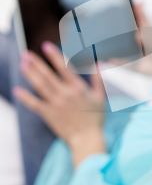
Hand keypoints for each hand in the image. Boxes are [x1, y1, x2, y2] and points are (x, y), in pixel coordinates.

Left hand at [13, 41, 105, 165]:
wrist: (87, 138)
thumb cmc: (95, 118)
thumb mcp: (100, 96)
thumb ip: (98, 79)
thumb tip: (98, 63)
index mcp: (77, 87)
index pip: (64, 67)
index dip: (54, 56)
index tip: (46, 46)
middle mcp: (65, 93)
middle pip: (48, 75)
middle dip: (36, 63)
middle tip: (26, 54)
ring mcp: (55, 104)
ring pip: (40, 86)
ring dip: (30, 74)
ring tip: (22, 64)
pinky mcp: (48, 114)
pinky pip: (35, 104)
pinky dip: (26, 97)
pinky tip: (17, 90)